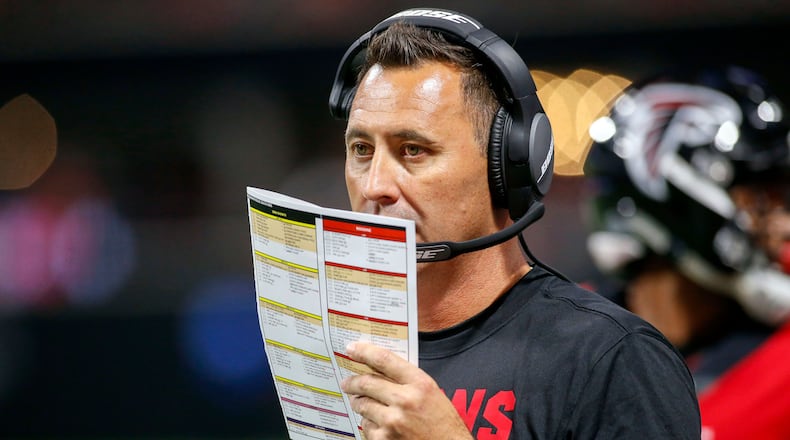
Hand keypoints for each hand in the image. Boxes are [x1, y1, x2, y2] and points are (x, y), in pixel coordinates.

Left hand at [340, 341, 473, 439]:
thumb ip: (409, 381)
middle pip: (367, 382)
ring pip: (363, 405)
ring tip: (361, 403)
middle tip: (347, 382)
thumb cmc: (443, 425)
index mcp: (420, 384)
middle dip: (352, 382)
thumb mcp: (433, 394)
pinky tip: (379, 425)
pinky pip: (367, 427)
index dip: (365, 351)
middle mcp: (405, 401)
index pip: (385, 359)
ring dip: (359, 403)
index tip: (352, 348)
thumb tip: (380, 370)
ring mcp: (393, 421)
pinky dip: (369, 424)